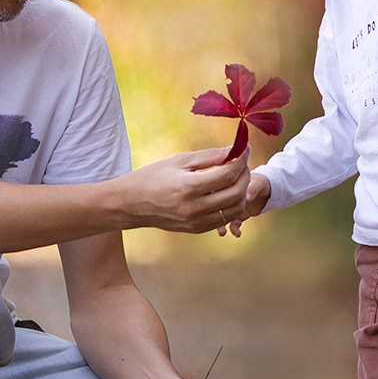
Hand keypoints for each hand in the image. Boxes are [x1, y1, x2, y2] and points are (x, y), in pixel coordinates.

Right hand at [123, 149, 249, 233]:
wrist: (132, 204)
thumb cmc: (154, 176)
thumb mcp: (180, 161)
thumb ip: (210, 156)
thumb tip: (235, 149)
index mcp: (188, 187)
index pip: (227, 174)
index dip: (241, 159)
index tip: (244, 148)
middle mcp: (194, 208)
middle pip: (236, 193)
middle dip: (245, 175)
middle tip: (242, 163)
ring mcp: (196, 222)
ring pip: (235, 209)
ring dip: (242, 192)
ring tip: (235, 177)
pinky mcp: (197, 229)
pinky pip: (224, 218)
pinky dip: (231, 204)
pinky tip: (225, 191)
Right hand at [220, 173, 270, 237]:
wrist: (265, 192)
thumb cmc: (260, 183)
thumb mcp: (258, 183)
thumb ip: (253, 189)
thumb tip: (248, 198)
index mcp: (228, 186)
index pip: (217, 191)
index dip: (214, 197)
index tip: (213, 205)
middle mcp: (226, 198)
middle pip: (217, 206)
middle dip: (215, 215)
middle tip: (214, 221)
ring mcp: (230, 208)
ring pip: (223, 217)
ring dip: (221, 225)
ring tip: (222, 232)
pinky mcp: (237, 216)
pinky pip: (233, 224)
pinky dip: (234, 229)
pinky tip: (237, 234)